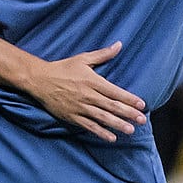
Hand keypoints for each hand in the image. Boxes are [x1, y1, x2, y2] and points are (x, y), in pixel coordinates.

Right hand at [25, 42, 146, 140]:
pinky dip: (100, 132)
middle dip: (128, 114)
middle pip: (112, 106)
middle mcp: (88, 95)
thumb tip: (119, 44)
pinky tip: (111, 138)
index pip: (115, 92)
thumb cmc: (63, 68)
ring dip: (117, 124)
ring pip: (102, 118)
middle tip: (142, 120)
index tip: (142, 105)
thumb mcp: (83, 59)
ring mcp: (80, 107)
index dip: (130, 99)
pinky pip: (88, 126)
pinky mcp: (72, 116)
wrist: (39, 79)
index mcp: (93, 81)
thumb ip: (103, 54)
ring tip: (130, 130)